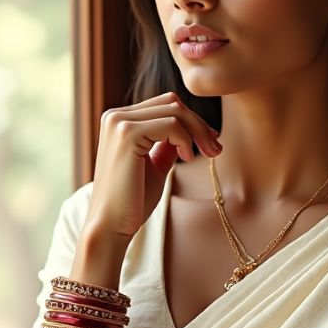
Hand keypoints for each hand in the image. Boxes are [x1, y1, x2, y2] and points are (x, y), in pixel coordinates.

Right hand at [83, 91, 222, 241]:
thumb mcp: (154, 165)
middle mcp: (115, 116)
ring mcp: (119, 123)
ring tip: (208, 154)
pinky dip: (186, 140)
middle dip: (199, 124)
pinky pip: (171, 125)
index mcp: (119, 121)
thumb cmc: (132, 201)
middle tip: (215, 149)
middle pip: (171, 103)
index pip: (164, 105)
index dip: (192, 120)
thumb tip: (189, 130)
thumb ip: (166, 145)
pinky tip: (187, 159)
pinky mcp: (127, 134)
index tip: (210, 141)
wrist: (111, 225)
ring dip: (198, 132)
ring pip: (174, 111)